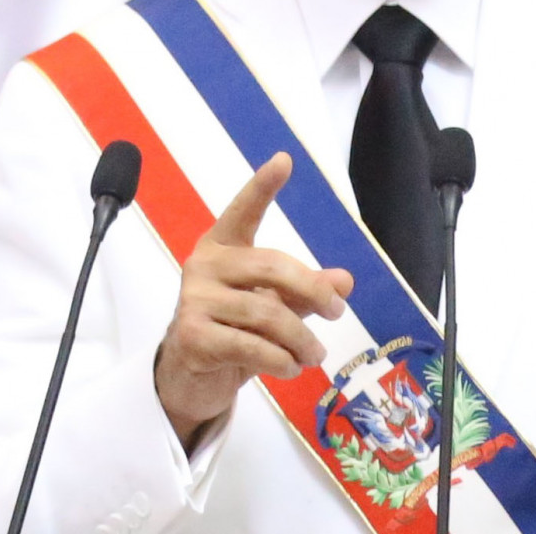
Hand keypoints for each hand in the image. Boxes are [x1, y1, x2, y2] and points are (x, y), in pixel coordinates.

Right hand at [155, 152, 354, 448]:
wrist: (190, 375)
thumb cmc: (234, 329)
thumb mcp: (273, 304)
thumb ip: (305, 290)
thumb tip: (345, 281)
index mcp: (222, 246)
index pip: (243, 211)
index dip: (262, 186)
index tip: (285, 160)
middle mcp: (204, 265)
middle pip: (271, 266)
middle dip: (312, 289)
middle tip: (337, 311)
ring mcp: (194, 300)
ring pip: (266, 313)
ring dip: (301, 338)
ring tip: (316, 354)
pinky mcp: (192, 336)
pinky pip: (250, 345)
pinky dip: (280, 359)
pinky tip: (292, 367)